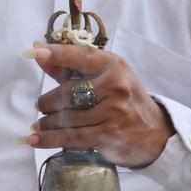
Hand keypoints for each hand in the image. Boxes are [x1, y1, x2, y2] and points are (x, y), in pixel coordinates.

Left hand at [25, 42, 173, 168]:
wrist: (154, 132)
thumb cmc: (123, 99)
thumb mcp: (104, 78)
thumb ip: (70, 68)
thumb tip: (39, 54)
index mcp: (114, 66)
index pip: (83, 56)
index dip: (58, 53)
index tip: (36, 51)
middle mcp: (116, 86)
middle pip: (69, 93)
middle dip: (48, 102)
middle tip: (40, 106)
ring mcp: (114, 112)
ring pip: (68, 118)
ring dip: (48, 123)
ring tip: (39, 125)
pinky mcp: (110, 135)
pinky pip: (74, 137)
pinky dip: (51, 139)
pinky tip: (37, 139)